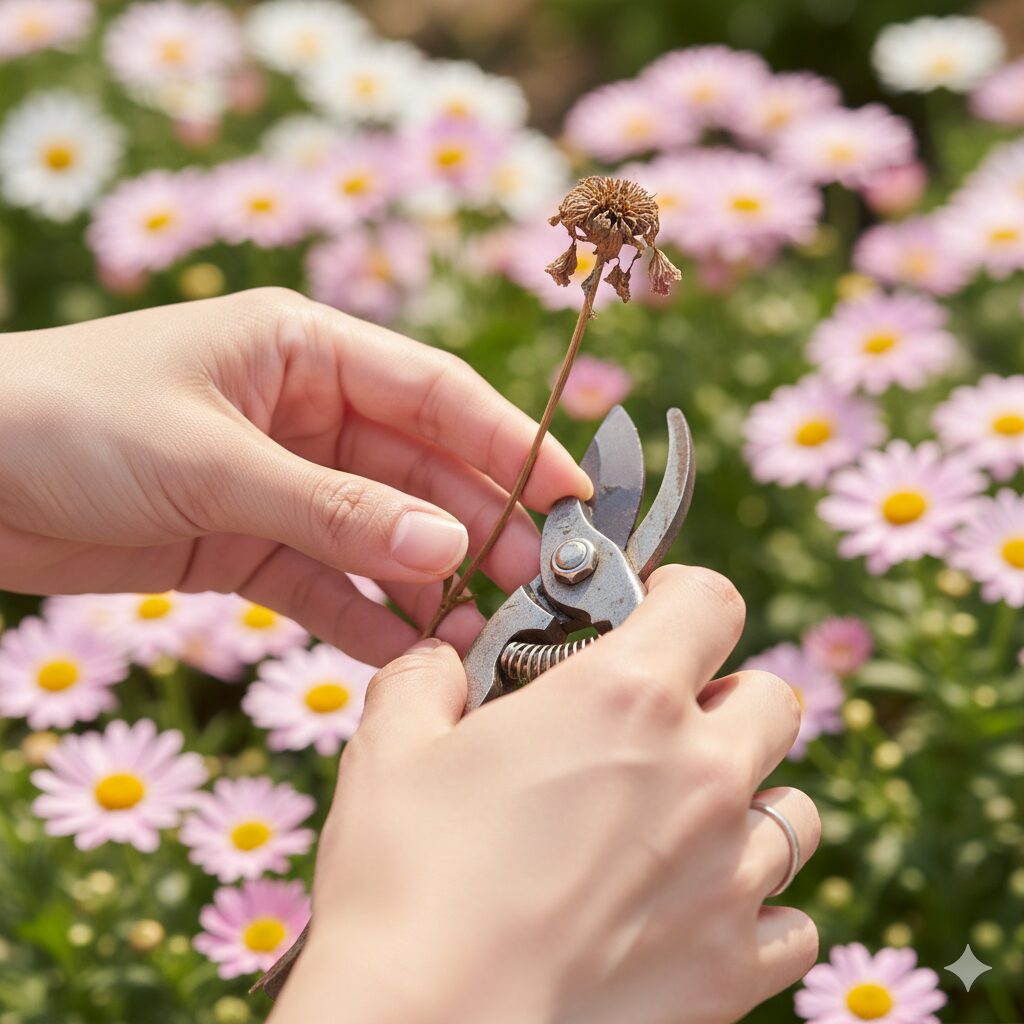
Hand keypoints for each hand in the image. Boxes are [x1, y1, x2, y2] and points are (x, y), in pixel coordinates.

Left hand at [0, 288, 590, 662]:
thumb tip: (447, 547)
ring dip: (432, 582)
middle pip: (422, 472)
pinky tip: (413, 656)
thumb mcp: (212, 459)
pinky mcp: (250, 546)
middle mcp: (309, 414)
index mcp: (308, 353)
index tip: (573, 495)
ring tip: (487, 632)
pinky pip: (328, 585)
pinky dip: (368, 619)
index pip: (436, 394)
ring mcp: (284, 484)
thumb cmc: (70, 421)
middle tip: (542, 585)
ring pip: (383, 535)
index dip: (510, 441)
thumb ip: (333, 510)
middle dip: (482, 526)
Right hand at [275, 565, 819, 1023]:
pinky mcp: (734, 968)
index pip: (712, 600)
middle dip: (724, 696)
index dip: (682, 595)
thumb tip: (439, 661)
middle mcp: (700, 774)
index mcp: (625, 698)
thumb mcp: (392, 749)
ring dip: (747, 798)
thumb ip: (426, 677)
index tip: (651, 614)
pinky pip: (791, 919)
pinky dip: (755, 906)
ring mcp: (730, 875)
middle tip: (658, 723)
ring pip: (796, 807)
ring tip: (678, 821)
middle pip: (773, 698)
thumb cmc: (404, 881)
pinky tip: (690, 908)